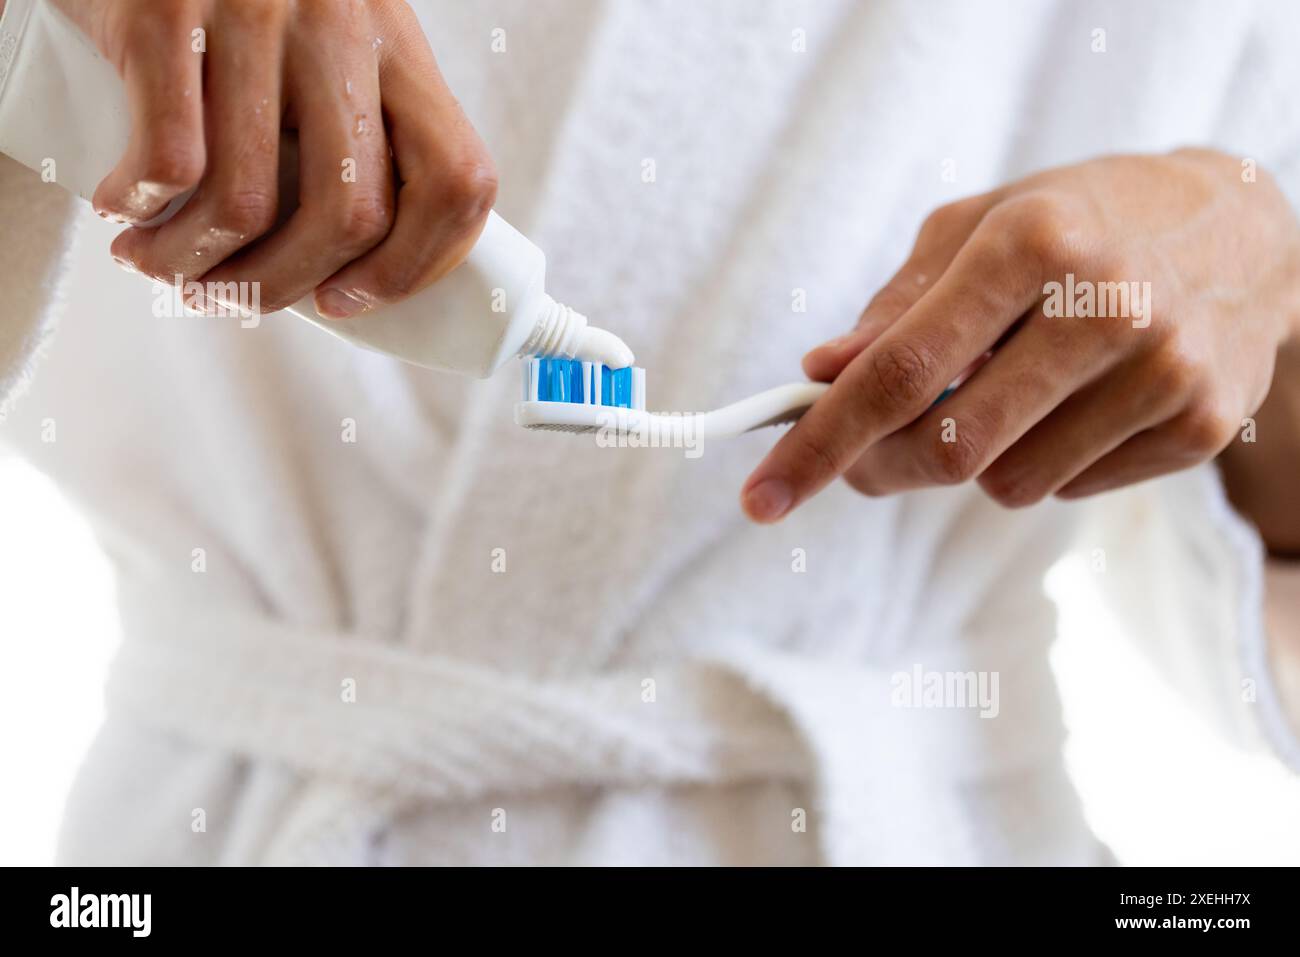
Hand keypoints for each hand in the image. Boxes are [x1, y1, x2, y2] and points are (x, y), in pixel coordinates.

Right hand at [55, 0, 496, 316]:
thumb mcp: (324, 43)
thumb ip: (350, 125)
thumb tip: (346, 263)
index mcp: (397, 47)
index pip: (457, 181)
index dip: (417, 266)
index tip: (348, 299)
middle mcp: (342, 25)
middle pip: (351, 215)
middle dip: (282, 285)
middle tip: (229, 296)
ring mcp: (257, 14)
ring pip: (250, 206)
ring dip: (194, 264)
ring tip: (159, 263)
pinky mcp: (167, 9)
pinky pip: (172, 160)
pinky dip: (140, 208)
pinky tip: (121, 207)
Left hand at [742, 150, 1299, 521]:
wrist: (1241, 228)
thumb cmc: (1082, 219)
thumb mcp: (980, 226)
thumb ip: (897, 306)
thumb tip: (821, 374)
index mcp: (1033, 243)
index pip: (897, 372)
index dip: (819, 443)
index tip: (763, 496)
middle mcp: (1106, 307)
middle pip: (946, 448)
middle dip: (882, 467)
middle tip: (862, 458)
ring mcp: (1163, 373)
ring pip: (1005, 484)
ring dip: (974, 458)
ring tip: (1008, 391)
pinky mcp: (1198, 426)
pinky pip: (1065, 491)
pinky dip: (1040, 462)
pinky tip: (1071, 403)